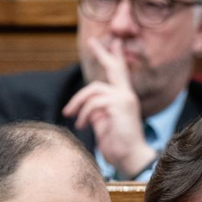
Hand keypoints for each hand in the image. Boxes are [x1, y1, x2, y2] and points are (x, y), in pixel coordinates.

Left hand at [62, 38, 156, 177]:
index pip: (119, 74)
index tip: (113, 43)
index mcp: (124, 99)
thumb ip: (97, 112)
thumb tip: (87, 106)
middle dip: (102, 54)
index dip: (114, 58)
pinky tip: (81, 125)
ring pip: (93, 90)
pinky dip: (83, 114)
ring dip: (77, 102)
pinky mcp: (119, 106)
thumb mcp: (104, 125)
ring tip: (70, 115)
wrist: (130, 159)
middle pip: (114, 68)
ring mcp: (124, 99)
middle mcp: (126, 95)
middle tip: (92, 41)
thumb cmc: (118, 147)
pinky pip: (94, 103)